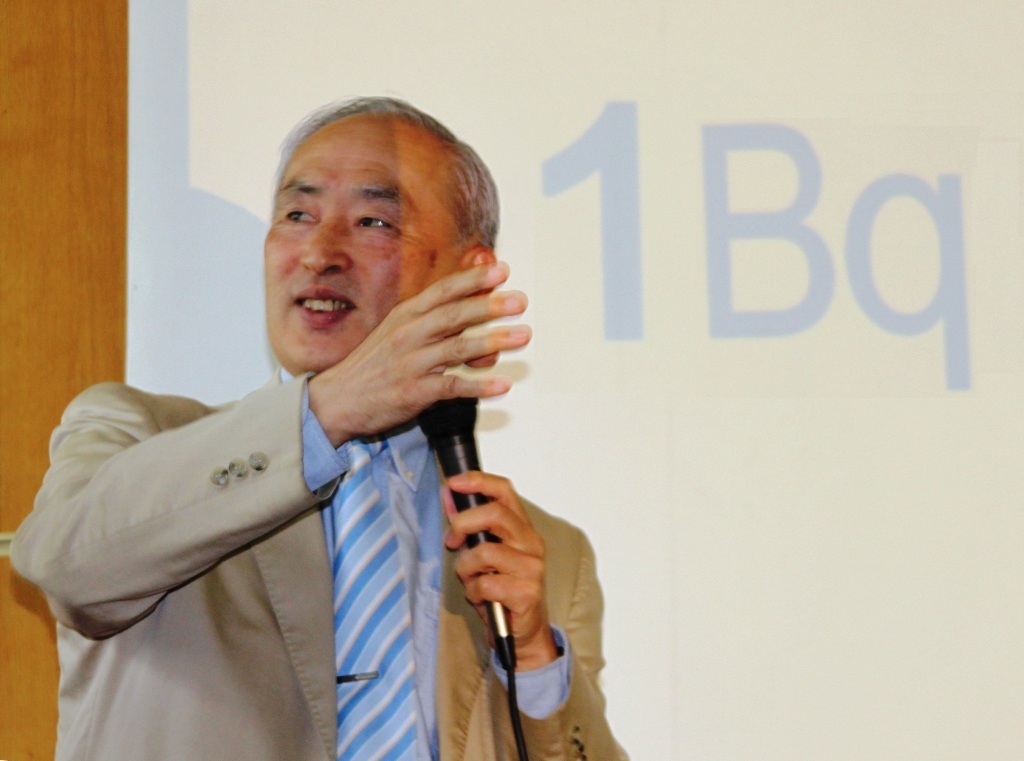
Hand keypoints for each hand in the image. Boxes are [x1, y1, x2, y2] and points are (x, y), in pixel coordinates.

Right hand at [308, 262, 529, 444]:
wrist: (336, 400)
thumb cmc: (372, 365)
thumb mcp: (398, 331)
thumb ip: (433, 318)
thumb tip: (474, 304)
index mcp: (406, 316)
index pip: (443, 291)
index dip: (473, 280)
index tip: (501, 270)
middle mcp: (409, 335)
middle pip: (454, 315)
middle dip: (489, 305)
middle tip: (519, 300)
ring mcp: (412, 363)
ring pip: (457, 348)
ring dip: (493, 341)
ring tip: (522, 335)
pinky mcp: (414, 392)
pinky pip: (452, 387)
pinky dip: (479, 386)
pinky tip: (501, 385)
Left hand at [443, 471, 558, 671]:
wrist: (523, 634)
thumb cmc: (501, 590)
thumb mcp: (483, 555)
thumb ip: (469, 527)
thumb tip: (448, 496)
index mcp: (522, 528)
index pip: (504, 491)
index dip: (478, 481)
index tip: (453, 483)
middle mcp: (532, 543)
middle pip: (494, 514)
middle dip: (462, 523)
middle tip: (451, 540)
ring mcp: (532, 568)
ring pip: (483, 552)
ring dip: (465, 568)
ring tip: (470, 580)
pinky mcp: (527, 593)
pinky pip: (484, 584)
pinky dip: (473, 592)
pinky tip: (480, 599)